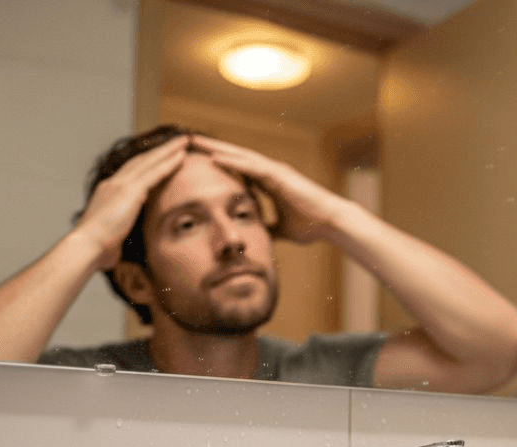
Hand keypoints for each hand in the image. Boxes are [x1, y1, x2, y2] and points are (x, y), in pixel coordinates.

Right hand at [71, 135, 187, 270]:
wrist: (87, 246)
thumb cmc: (97, 249)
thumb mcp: (111, 237)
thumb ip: (118, 234)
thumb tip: (118, 247)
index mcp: (108, 193)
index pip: (131, 173)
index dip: (146, 163)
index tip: (159, 157)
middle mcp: (113, 184)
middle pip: (140, 161)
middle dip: (159, 150)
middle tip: (176, 141)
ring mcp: (121, 185)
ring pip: (149, 161)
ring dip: (168, 150)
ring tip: (184, 141)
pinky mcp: (130, 191)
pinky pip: (154, 172)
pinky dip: (169, 162)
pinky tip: (182, 156)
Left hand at [189, 134, 352, 243]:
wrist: (330, 223)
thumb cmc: (310, 224)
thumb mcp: (280, 228)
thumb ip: (267, 226)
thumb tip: (256, 235)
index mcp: (268, 182)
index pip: (237, 168)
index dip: (217, 162)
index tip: (196, 159)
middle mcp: (269, 171)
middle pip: (234, 156)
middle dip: (210, 149)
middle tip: (186, 141)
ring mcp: (274, 170)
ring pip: (239, 155)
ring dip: (216, 148)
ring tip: (193, 142)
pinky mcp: (278, 175)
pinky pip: (251, 166)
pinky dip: (232, 161)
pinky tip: (213, 157)